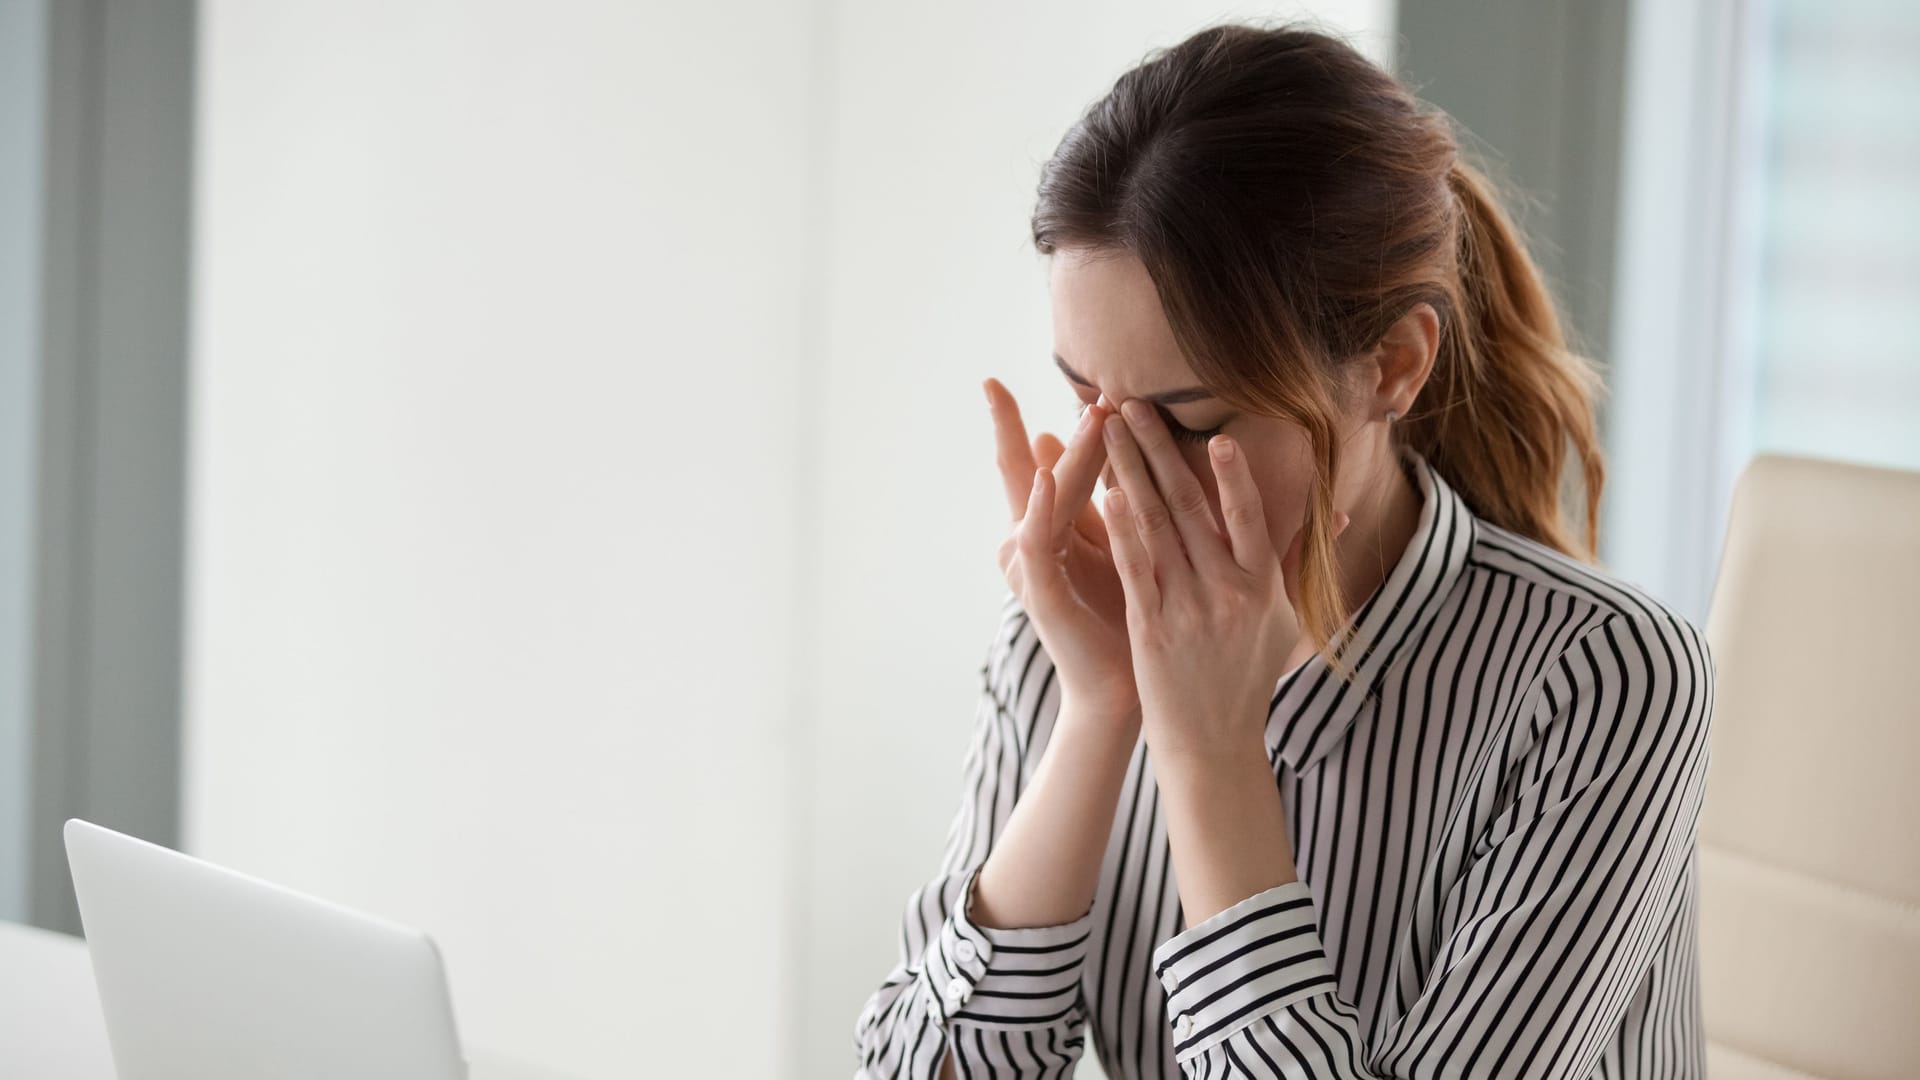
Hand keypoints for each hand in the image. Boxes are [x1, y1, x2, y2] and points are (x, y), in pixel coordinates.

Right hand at [986, 378, 1139, 728]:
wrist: (1122, 688)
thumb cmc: (1125, 617)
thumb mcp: (1118, 546)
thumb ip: (1106, 500)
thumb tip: (1104, 450)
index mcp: (1050, 529)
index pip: (1037, 464)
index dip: (1016, 424)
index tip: (992, 380)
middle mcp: (1029, 542)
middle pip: (1030, 471)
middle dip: (1026, 426)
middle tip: (1031, 383)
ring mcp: (1030, 567)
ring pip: (1043, 497)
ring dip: (1065, 455)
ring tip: (1084, 414)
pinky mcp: (1040, 591)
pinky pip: (1037, 542)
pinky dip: (1041, 508)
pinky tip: (1048, 476)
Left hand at [1098, 398, 1349, 761]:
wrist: (1212, 743)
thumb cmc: (1248, 678)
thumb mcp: (1285, 621)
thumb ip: (1297, 562)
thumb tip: (1339, 514)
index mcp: (1264, 587)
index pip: (1249, 517)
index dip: (1233, 476)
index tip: (1216, 433)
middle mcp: (1228, 593)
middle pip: (1190, 508)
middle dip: (1159, 451)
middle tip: (1132, 404)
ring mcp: (1188, 609)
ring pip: (1157, 528)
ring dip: (1130, 473)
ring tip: (1108, 432)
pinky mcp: (1151, 628)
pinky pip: (1136, 569)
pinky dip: (1121, 530)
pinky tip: (1105, 494)